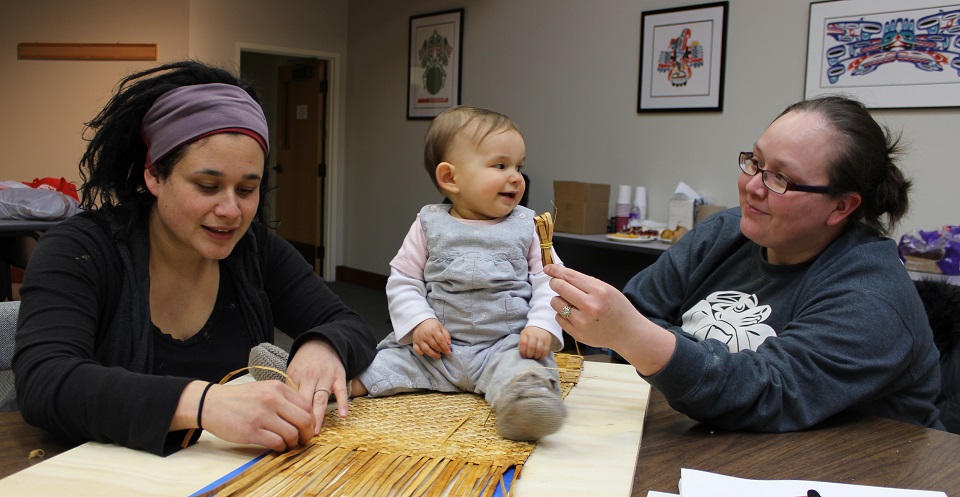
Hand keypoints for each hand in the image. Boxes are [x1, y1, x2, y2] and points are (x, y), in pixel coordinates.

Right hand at [187, 380, 313, 452]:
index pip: (306, 405)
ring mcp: (261, 415)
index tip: (308, 428)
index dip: (311, 420)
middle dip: (307, 434)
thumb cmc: (239, 399)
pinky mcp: (251, 431)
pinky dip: (281, 448)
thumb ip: (282, 398)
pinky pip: (276, 443)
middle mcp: (272, 400)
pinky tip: (277, 447)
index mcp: (277, 388)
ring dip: (293, 443)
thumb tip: (303, 415)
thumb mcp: (263, 389)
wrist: (210, 403)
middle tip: (303, 440)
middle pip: (304, 420)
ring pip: (292, 433)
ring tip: (288, 444)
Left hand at [285, 339, 349, 434]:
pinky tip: (342, 415)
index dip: (289, 415)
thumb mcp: (292, 372)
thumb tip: (281, 412)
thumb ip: (289, 390)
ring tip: (314, 432)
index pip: (291, 399)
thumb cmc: (304, 362)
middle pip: (305, 401)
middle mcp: (310, 376)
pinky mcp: (339, 376)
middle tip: (299, 437)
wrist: (322, 343)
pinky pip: (341, 391)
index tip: (286, 431)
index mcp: (295, 376)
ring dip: (318, 416)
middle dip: (302, 420)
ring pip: (321, 398)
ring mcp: (326, 376)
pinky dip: (342, 403)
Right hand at [411, 318, 451, 358]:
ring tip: (438, 356)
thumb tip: (449, 344)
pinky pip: (417, 350)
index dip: (445, 347)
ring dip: (433, 354)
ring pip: (426, 349)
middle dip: (440, 350)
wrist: (420, 320)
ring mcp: (419, 339)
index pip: (440, 340)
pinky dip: (421, 353)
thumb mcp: (441, 326)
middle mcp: (425, 335)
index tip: (448, 351)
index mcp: (433, 330)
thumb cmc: (432, 324)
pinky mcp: (414, 342)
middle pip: (434, 345)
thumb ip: (446, 334)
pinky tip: (425, 353)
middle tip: (444, 352)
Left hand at [518, 326, 552, 359]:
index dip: (523, 351)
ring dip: (536, 356)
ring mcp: (542, 338)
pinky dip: (542, 356)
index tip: (524, 355)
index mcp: (526, 333)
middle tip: (529, 357)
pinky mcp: (548, 341)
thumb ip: (522, 343)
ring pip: (539, 350)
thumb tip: (522, 354)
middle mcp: (534, 335)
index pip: (523, 343)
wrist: (540, 327)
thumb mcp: (523, 335)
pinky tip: (540, 357)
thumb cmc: (530, 334)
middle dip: (530, 355)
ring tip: (534, 357)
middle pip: (531, 347)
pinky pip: (545, 351)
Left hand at [543, 264, 675, 374]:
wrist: (628, 332)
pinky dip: (562, 314)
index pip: (570, 276)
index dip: (556, 270)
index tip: (548, 268)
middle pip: (559, 287)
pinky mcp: (577, 334)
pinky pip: (558, 318)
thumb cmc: (618, 308)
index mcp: (599, 291)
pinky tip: (575, 315)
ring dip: (559, 299)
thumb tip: (562, 274)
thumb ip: (585, 281)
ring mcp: (583, 322)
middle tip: (558, 284)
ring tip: (571, 302)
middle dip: (555, 283)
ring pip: (556, 303)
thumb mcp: (607, 288)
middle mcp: (590, 306)